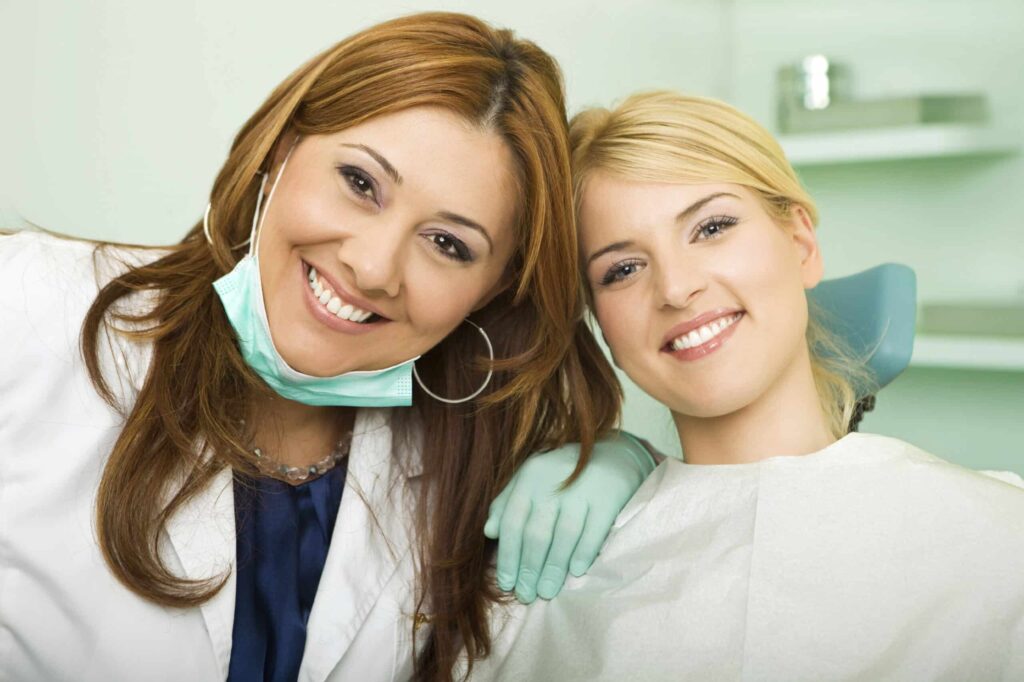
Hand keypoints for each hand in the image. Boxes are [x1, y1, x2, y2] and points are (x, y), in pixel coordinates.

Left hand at [484, 432, 654, 603]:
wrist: (612, 455)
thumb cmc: (563, 474)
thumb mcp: (531, 479)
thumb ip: (507, 502)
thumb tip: (489, 531)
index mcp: (530, 477)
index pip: (513, 521)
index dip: (508, 555)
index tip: (506, 583)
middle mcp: (553, 482)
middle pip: (537, 534)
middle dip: (529, 569)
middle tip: (526, 595)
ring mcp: (582, 490)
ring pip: (563, 537)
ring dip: (554, 569)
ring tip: (547, 591)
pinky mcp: (607, 498)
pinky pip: (593, 532)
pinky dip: (583, 553)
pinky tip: (576, 571)